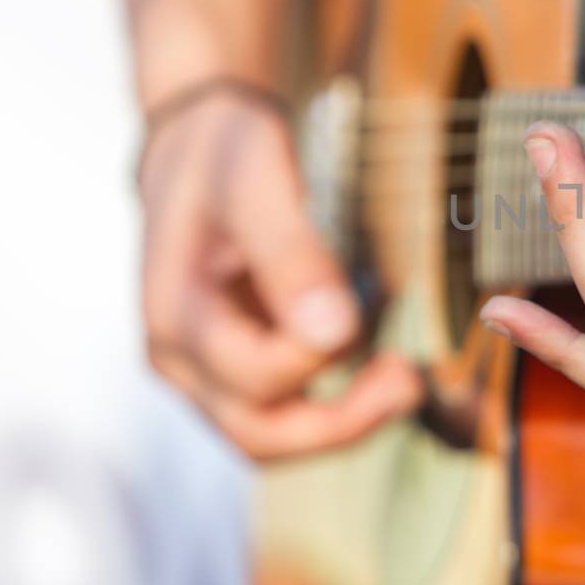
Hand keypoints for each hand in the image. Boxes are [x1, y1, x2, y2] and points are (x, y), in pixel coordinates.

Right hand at [138, 88, 420, 458]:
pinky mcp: (236, 369)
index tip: (366, 306)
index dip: (319, 355)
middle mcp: (180, 358)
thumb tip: (334, 331)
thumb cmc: (225, 154)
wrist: (200, 147)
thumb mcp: (256, 180)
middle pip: (258, 435)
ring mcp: (205, 370)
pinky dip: (336, 405)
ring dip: (344, 423)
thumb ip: (290, 253)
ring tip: (403, 379)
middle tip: (410, 380)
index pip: (254, 375)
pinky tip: (377, 368)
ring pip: (273, 437)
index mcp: (174, 314)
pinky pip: (284, 414)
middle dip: (342, 423)